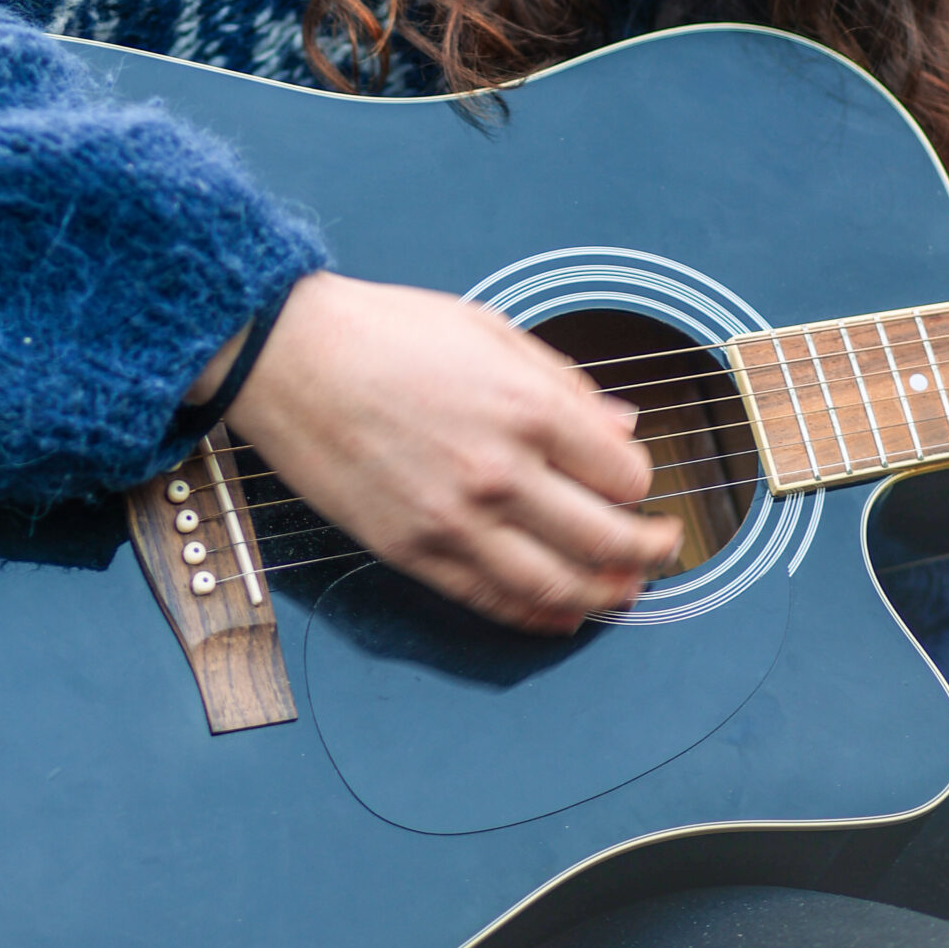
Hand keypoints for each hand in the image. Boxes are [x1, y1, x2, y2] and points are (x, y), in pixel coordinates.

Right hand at [222, 273, 681, 633]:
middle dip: (649, 551)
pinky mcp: (414, 552)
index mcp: (528, 407)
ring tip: (623, 590)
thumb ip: (565, 385)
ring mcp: (456, 521)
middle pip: (610, 541)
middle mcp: (500, 472)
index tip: (636, 483)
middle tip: (661, 547)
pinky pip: (494, 602)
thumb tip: (621, 428)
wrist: (288, 357)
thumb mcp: (490, 331)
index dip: (642, 483)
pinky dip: (539, 616)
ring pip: (561, 588)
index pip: (626, 476)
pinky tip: (561, 612)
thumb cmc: (383, 333)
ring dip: (606, 596)